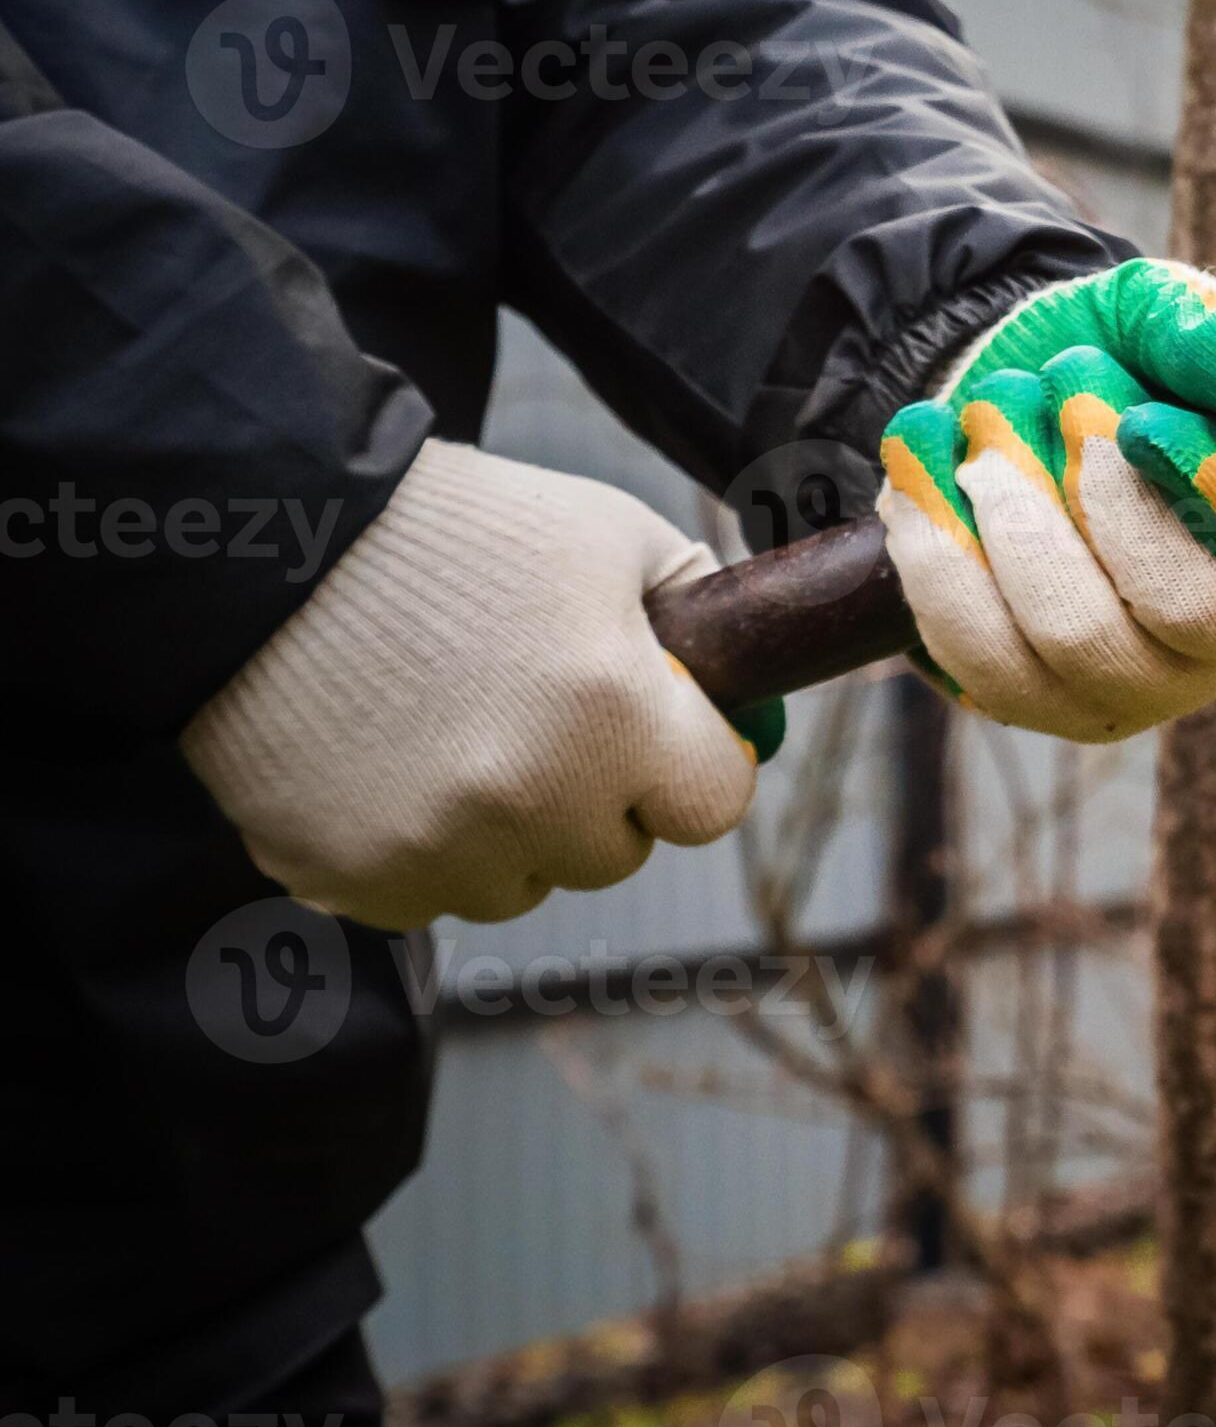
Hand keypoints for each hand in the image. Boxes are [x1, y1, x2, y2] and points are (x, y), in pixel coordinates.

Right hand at [182, 442, 779, 929]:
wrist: (260, 543)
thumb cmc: (450, 528)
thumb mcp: (604, 533)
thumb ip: (694, 603)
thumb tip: (743, 669)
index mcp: (611, 717)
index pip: (714, 805)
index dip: (696, 762)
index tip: (669, 733)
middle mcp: (530, 803)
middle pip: (615, 854)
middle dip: (601, 795)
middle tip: (546, 717)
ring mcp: (432, 853)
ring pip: (517, 887)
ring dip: (509, 832)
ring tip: (454, 730)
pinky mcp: (345, 879)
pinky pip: (421, 898)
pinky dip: (418, 851)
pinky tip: (387, 765)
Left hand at [876, 258, 1215, 741]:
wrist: (996, 394)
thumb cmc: (1111, 357)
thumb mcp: (1163, 316)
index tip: (1146, 419)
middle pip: (1185, 608)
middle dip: (1095, 484)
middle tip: (1057, 382)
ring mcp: (1138, 687)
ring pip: (1074, 637)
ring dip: (1011, 503)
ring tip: (988, 413)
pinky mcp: (1037, 704)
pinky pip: (982, 656)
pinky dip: (939, 550)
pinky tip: (925, 470)